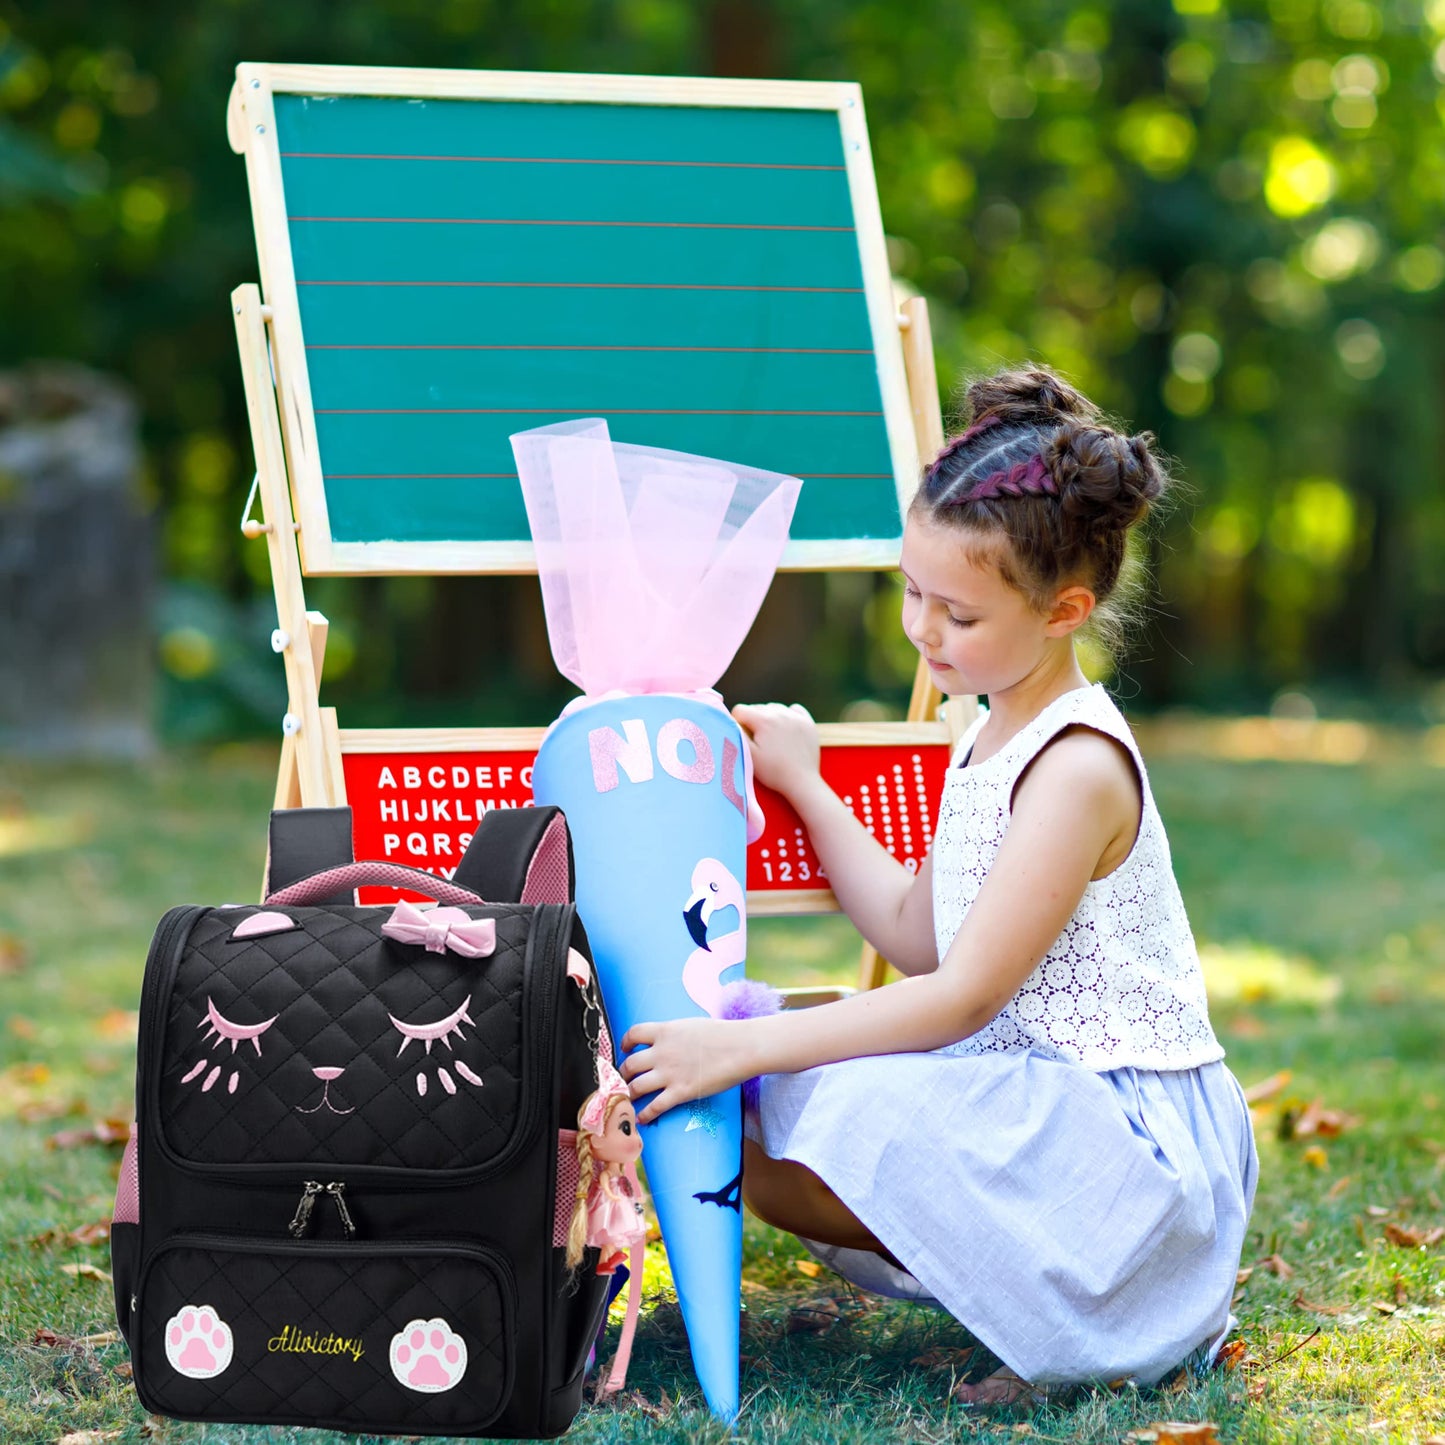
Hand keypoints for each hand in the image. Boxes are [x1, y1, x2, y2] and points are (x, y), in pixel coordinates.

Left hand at [619, 1016, 753, 1123]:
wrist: (740, 1047)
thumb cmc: (723, 1034)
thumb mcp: (691, 1025)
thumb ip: (675, 1033)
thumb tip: (670, 1038)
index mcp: (665, 1032)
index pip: (633, 1034)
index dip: (625, 1043)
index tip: (625, 1050)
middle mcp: (661, 1053)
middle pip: (629, 1065)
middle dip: (623, 1074)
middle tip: (624, 1079)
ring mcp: (670, 1074)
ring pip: (636, 1087)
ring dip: (630, 1095)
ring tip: (629, 1099)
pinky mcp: (681, 1092)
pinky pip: (655, 1107)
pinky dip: (645, 1115)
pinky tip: (642, 1119)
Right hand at [731, 702, 819, 797]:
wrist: (802, 781)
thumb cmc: (773, 771)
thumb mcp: (750, 755)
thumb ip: (737, 735)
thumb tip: (730, 721)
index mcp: (764, 720)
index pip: (740, 710)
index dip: (737, 723)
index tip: (743, 737)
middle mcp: (780, 713)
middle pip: (756, 707)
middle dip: (752, 720)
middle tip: (758, 741)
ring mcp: (796, 717)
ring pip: (774, 708)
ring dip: (769, 718)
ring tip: (772, 737)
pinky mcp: (808, 722)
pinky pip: (793, 709)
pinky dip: (788, 716)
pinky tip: (786, 729)